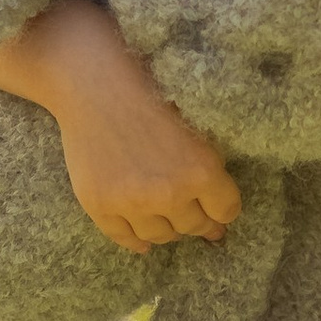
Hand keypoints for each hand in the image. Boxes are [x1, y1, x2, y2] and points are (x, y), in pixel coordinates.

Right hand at [0, 0, 241, 254]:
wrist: (94, 81)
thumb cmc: (152, 90)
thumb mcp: (196, 124)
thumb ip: (211, 167)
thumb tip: (220, 224)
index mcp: (202, 170)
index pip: (226, 211)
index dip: (221, 205)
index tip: (215, 201)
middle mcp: (169, 193)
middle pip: (194, 226)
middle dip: (196, 217)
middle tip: (190, 208)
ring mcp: (132, 203)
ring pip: (162, 235)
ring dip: (167, 227)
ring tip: (164, 213)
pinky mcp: (100, 206)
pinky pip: (125, 238)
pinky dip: (136, 240)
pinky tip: (142, 235)